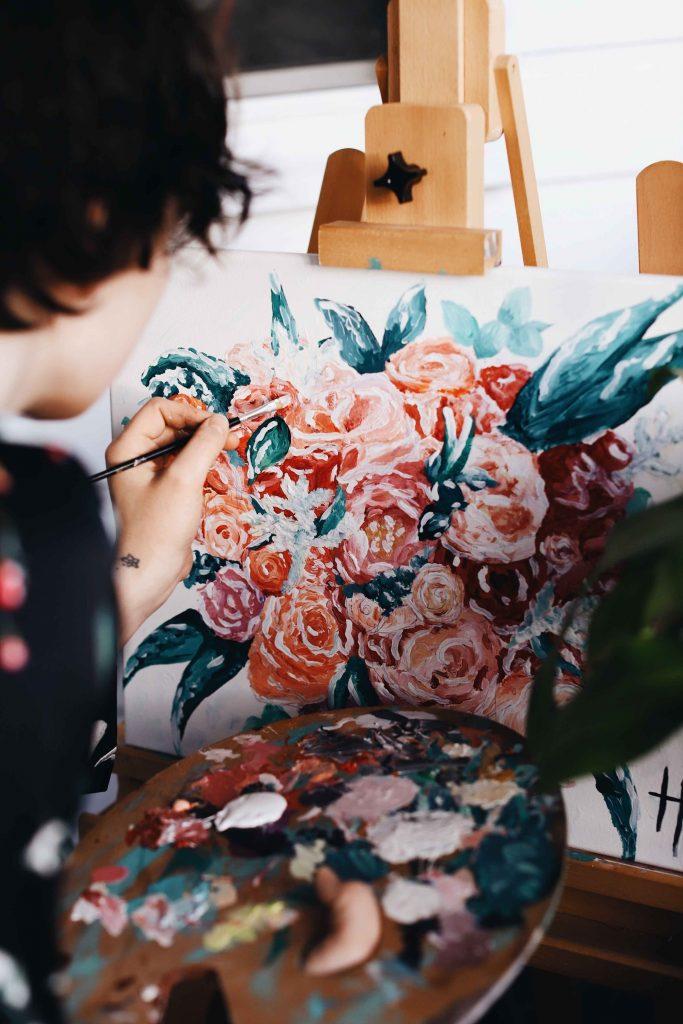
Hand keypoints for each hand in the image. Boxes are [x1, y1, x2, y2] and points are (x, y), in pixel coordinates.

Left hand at [107, 398, 236, 643]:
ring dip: (206, 450)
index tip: (215, 427)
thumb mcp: (184, 481)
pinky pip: (186, 467)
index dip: (191, 414)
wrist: (148, 573)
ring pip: (183, 447)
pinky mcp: (163, 492)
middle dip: (203, 432)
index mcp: (127, 449)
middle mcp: (134, 459)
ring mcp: (149, 476)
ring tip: (227, 456)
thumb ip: (204, 445)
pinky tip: (217, 478)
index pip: (160, 410)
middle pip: (174, 427)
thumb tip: (220, 422)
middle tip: (230, 439)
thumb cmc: (154, 532)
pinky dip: (204, 468)